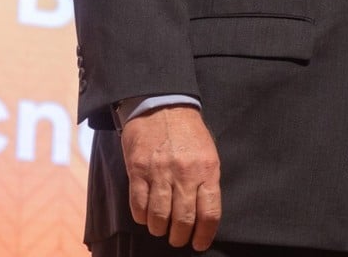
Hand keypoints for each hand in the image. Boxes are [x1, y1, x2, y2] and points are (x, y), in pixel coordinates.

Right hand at [121, 105, 222, 250]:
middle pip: (183, 219)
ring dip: (159, 229)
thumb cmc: (189, 132)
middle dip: (180, 237)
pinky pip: (138, 203)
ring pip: (159, 216)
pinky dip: (141, 216)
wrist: (162, 105)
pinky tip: (145, 217)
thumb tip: (204, 214)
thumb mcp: (209, 153)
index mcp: (208, 170)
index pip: (209, 212)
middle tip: (178, 239)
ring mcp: (160, 172)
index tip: (199, 244)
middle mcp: (185, 174)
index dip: (204, 234)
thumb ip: (207, 181)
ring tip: (160, 229)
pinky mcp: (138, 170)